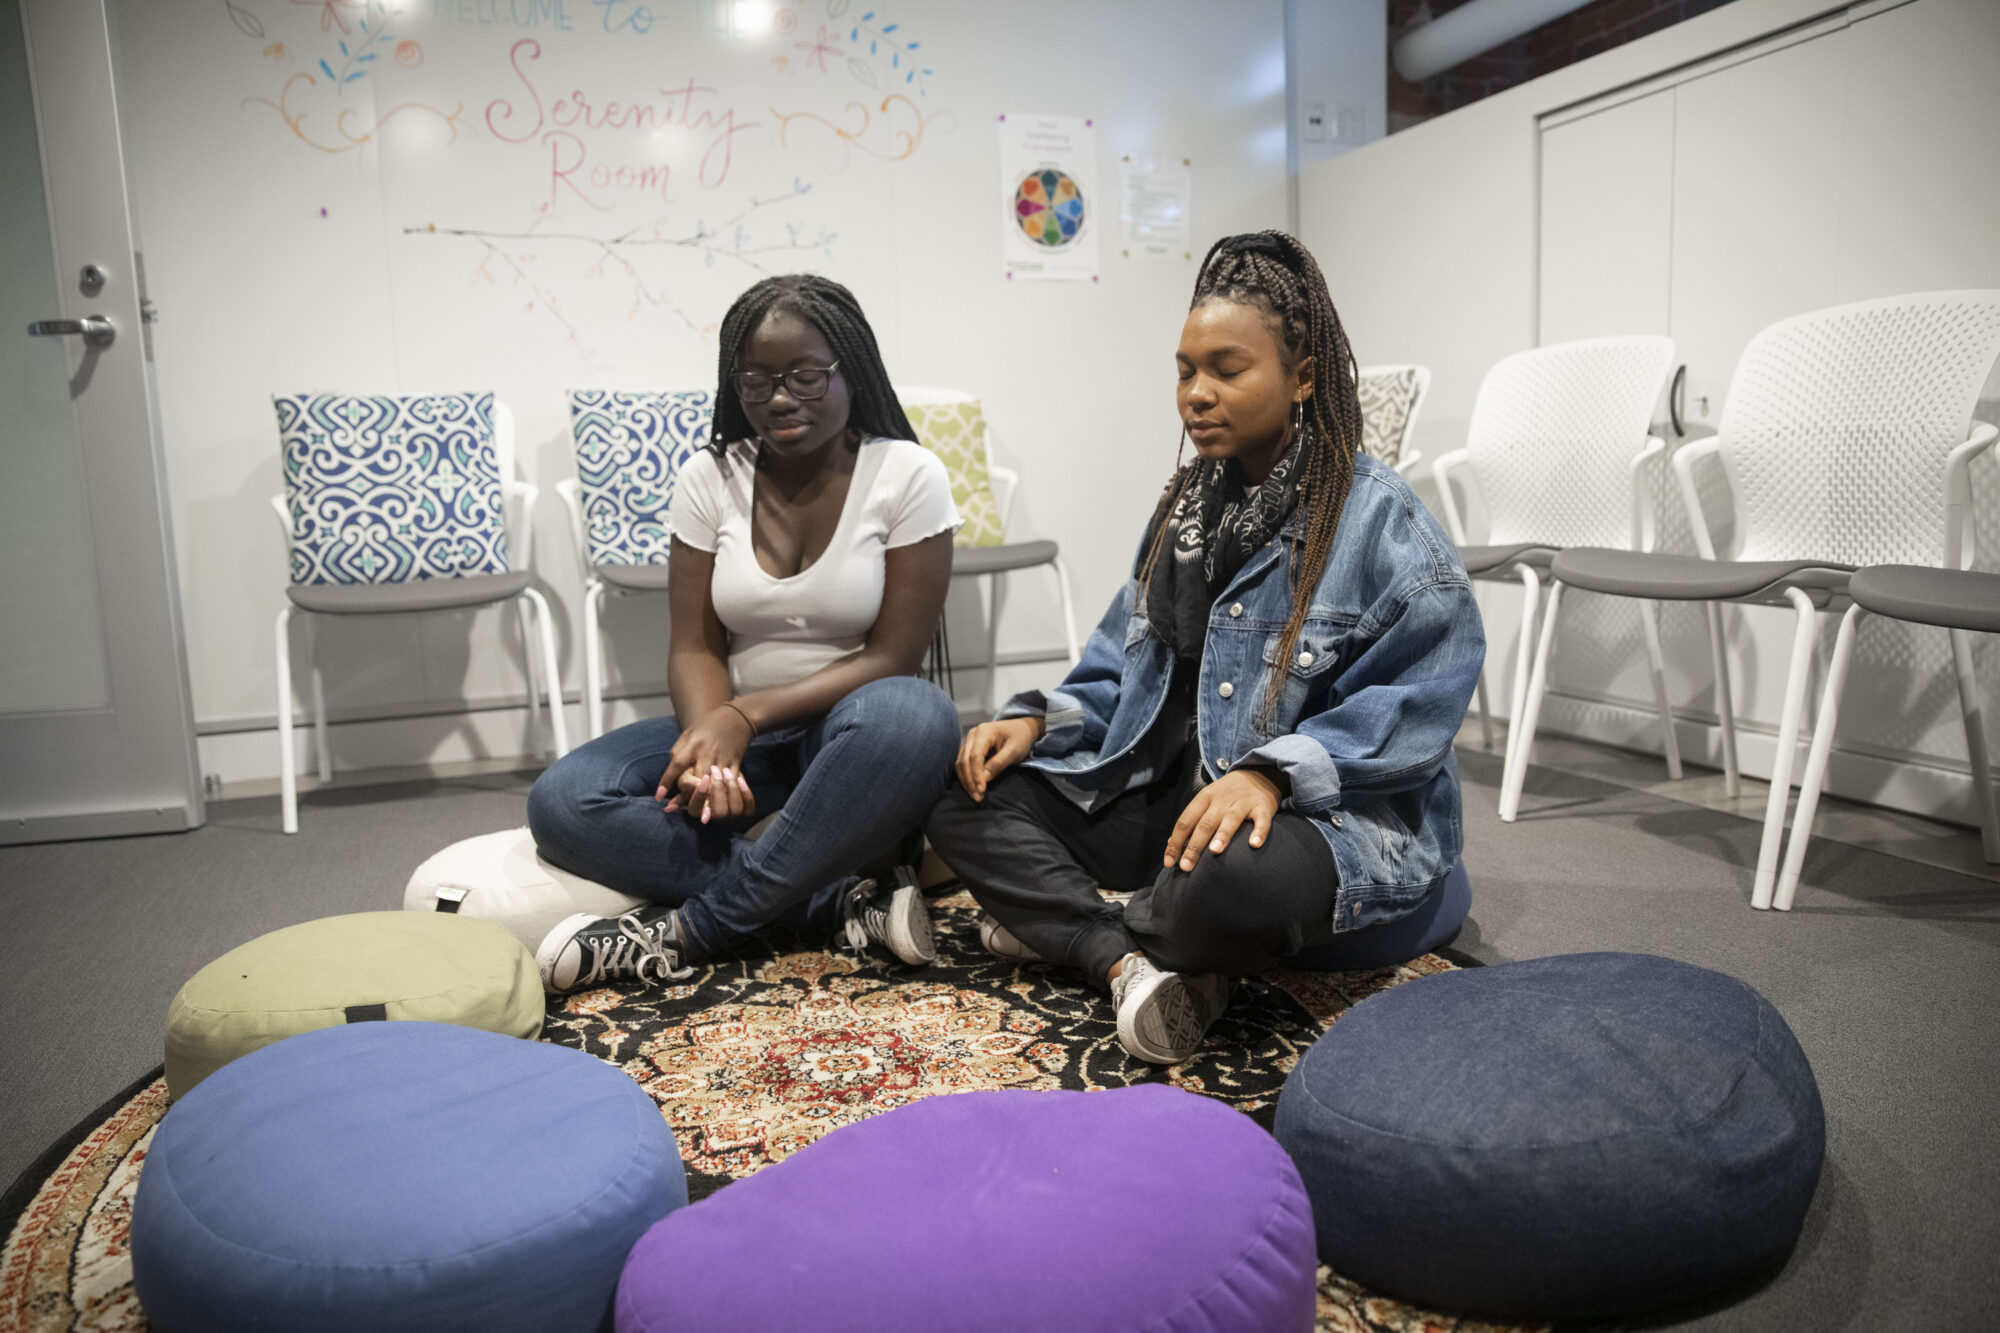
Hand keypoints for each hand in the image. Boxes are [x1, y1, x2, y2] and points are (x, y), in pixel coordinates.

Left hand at [659, 705, 755, 821]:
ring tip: (705, 816)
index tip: (659, 797)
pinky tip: (724, 806)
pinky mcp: (736, 764)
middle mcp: (707, 753)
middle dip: (693, 796)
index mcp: (693, 744)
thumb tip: (671, 779)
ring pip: (717, 785)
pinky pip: (732, 784)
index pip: (677, 764)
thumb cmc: (707, 726)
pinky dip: (728, 797)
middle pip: (699, 779)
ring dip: (712, 801)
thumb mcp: (688, 735)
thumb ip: (678, 754)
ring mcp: (723, 759)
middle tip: (687, 812)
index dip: (667, 781)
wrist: (736, 717)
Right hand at [668, 763, 755, 824]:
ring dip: (733, 790)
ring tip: (726, 771)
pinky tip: (740, 779)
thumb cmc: (696, 759)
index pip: (695, 810)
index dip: (700, 796)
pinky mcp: (743, 805)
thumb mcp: (684, 765)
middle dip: (719, 791)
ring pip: (735, 810)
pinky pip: (748, 809)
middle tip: (715, 771)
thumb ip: (680, 783)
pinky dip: (746, 795)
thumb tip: (670, 808)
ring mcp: (729, 810)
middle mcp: (713, 812)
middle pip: (719, 813)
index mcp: (695, 805)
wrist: (720, 749)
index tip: (704, 778)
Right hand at [955, 717, 1044, 801]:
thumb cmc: (1020, 738)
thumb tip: (984, 778)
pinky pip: (963, 764)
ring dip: (966, 781)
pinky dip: (966, 777)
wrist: (1021, 729)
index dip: (976, 774)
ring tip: (975, 796)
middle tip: (978, 797)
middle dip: (970, 781)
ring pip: (960, 763)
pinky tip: (973, 788)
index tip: (982, 790)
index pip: (975, 755)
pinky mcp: (969, 748)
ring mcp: (969, 741)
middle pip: (964, 760)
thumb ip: (999, 763)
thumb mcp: (1014, 751)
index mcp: (984, 731)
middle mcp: (973, 735)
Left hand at [1163, 768, 1286, 872]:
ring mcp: (1243, 803)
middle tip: (1186, 866)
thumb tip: (1171, 845)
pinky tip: (1254, 844)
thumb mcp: (1206, 802)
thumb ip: (1191, 822)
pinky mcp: (1262, 807)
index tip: (1169, 862)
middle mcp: (1222, 800)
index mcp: (1204, 798)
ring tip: (1215, 851)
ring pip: (1231, 819)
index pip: (1185, 821)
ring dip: (1222, 835)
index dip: (1176, 842)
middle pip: (1205, 823)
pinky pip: (1261, 821)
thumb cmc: (1227, 795)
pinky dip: (1259, 832)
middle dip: (1194, 846)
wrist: (1258, 773)